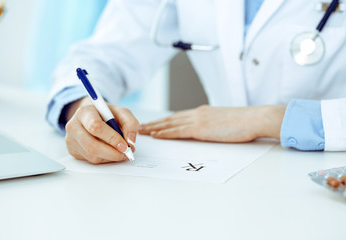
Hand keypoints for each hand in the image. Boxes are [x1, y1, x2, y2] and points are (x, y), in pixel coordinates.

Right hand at [64, 97, 138, 163]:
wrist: (93, 116)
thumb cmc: (106, 114)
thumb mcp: (121, 113)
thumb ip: (130, 123)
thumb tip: (131, 141)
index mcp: (84, 112)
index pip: (96, 127)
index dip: (112, 138)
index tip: (125, 145)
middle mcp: (73, 126)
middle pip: (91, 146)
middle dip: (112, 153)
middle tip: (125, 153)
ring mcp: (71, 139)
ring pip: (91, 156)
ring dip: (110, 157)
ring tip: (120, 152)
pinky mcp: (72, 150)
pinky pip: (90, 160)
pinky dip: (104, 159)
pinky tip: (110, 152)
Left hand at [139, 105, 285, 142]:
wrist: (255, 118)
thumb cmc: (245, 121)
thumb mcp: (225, 121)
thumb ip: (213, 123)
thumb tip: (208, 129)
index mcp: (203, 111)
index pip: (179, 116)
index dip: (165, 120)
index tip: (155, 123)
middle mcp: (197, 113)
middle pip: (170, 118)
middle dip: (155, 123)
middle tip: (141, 126)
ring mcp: (198, 120)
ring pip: (170, 124)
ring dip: (155, 128)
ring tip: (142, 131)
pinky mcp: (200, 128)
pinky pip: (178, 131)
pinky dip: (165, 133)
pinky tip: (156, 135)